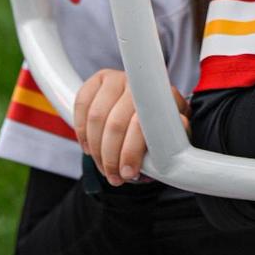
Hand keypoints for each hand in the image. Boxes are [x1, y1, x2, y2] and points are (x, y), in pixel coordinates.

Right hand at [73, 68, 189, 186]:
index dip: (132, 151)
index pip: (142, 124)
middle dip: (111, 157)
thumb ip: (171, 146)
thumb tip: (169, 154)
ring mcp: (119, 78)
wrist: (148, 112)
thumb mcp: (173, 140)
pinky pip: (82, 104)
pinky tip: (88, 147)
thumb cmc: (161, 131)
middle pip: (116, 123)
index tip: (128, 173)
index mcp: (164, 97)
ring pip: (96, 117)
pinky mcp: (99, 78)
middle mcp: (141, 84)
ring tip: (103, 167)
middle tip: (114, 177)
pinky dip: (81, 130)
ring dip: (95, 149)